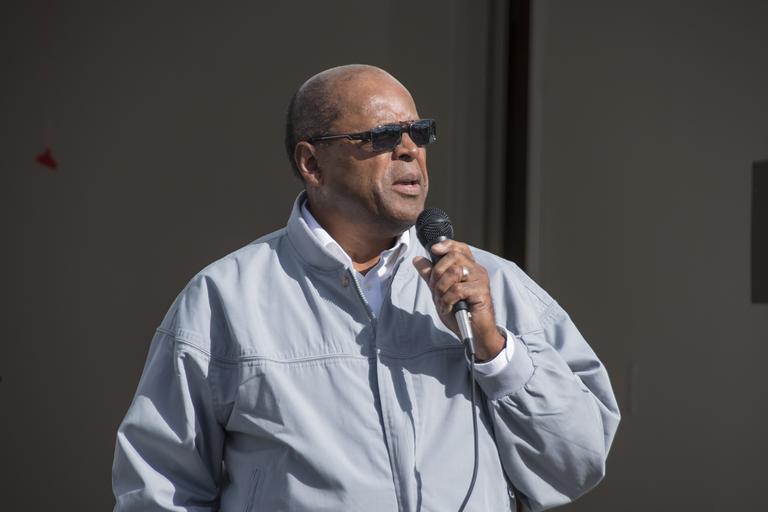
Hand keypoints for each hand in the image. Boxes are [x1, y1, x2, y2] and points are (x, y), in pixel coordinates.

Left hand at [412, 240, 504, 361]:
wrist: (473, 334)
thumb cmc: (459, 313)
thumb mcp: (440, 292)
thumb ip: (430, 275)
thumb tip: (418, 259)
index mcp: (468, 268)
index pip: (459, 248)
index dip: (446, 245)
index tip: (433, 249)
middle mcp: (477, 270)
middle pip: (453, 257)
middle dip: (437, 273)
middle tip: (435, 289)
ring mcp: (481, 280)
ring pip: (454, 272)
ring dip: (441, 288)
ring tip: (442, 301)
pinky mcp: (482, 293)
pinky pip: (457, 290)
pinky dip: (447, 300)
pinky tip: (448, 308)